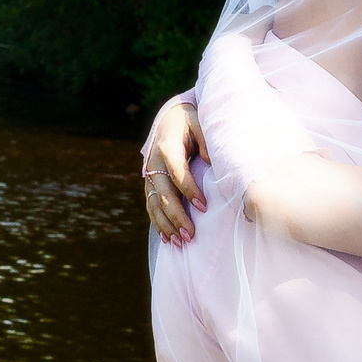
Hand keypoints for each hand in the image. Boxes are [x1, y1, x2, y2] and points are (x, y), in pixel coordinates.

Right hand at [143, 95, 207, 244]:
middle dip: (177, 216)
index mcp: (167, 148)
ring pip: (155, 204)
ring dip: (167, 225)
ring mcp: (150, 175)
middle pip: (164, 194)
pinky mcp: (151, 184)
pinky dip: (158, 223)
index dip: (189, 190)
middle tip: (191, 235)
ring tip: (181, 243)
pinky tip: (168, 238)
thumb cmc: (192, 122)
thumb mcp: (201, 125)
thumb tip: (211, 163)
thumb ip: (206, 142)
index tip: (204, 207)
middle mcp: (154, 164)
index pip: (177, 173)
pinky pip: (152, 206)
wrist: (171, 118)